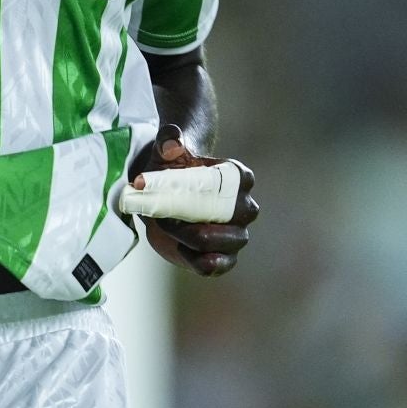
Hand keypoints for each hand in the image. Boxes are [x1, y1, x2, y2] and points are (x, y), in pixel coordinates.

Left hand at [132, 124, 258, 276]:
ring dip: (194, 238)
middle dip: (203, 216)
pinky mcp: (223, 256)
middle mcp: (243, 207)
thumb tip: (172, 143)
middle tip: (170, 214)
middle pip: (235, 216)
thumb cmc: (171, 169)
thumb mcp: (165, 152)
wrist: (163, 196)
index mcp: (237, 177)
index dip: (214, 184)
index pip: (242, 179)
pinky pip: (220, 265)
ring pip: (227, 242)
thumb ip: (168, 141)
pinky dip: (201, 262)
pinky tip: (181, 249)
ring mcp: (235, 233)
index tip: (185, 184)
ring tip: (169, 227)